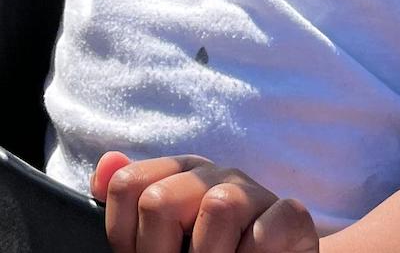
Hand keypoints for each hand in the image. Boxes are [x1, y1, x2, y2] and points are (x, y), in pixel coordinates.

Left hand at [91, 151, 318, 252]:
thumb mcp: (165, 237)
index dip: (124, 236)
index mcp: (178, 174)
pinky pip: (263, 234)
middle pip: (159, 200)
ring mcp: (254, 192)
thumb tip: (108, 163)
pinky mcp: (291, 216)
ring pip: (217, 208)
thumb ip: (131, 204)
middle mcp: (214, 175)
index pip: (127, 186)